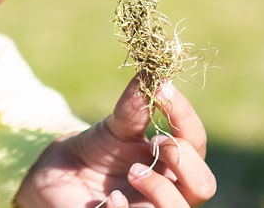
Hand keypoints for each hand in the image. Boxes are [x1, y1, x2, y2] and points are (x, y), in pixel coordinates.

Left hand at [15, 77, 215, 207]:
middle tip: (156, 142)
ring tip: (132, 171)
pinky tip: (109, 199)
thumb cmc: (98, 150)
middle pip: (203, 186)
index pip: (196, 141)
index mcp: (174, 161)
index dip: (185, 116)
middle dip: (184, 161)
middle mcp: (171, 190)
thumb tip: (153, 69)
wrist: (60, 175)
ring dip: (160, 189)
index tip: (164, 90)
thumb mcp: (115, 125)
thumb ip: (135, 105)